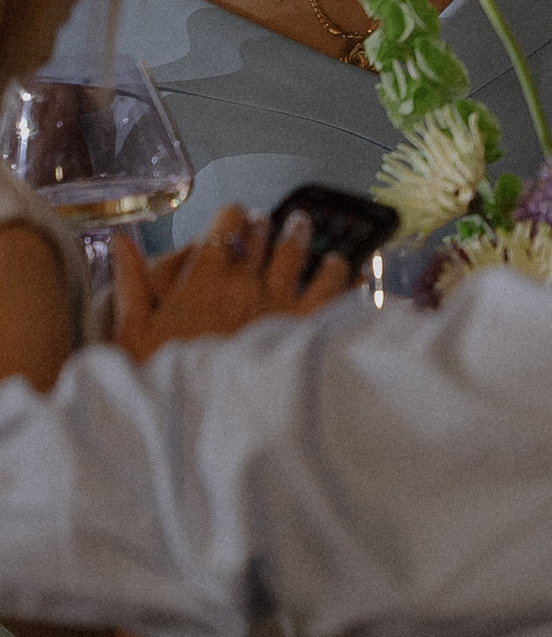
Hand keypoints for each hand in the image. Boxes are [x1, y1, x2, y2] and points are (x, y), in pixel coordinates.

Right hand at [110, 205, 356, 363]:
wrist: (207, 422)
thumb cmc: (164, 379)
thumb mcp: (132, 333)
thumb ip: (130, 283)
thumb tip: (119, 242)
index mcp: (205, 280)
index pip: (224, 229)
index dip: (231, 216)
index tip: (234, 214)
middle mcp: (247, 283)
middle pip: (264, 238)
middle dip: (265, 224)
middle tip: (268, 219)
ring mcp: (281, 302)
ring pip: (299, 255)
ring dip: (300, 237)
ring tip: (302, 228)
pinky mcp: (308, 325)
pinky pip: (333, 290)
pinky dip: (343, 274)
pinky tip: (347, 267)